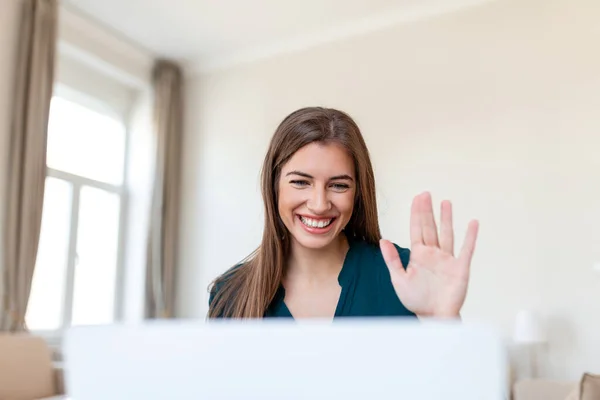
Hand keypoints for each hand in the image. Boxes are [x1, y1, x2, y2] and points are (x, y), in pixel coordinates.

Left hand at [380, 192, 478, 317]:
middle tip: (426, 194)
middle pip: (430, 227)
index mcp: (418, 255)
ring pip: (447, 234)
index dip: (416, 213)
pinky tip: (472, 223)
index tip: (417, 198)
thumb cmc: (417, 300)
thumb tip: (383, 240)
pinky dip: (470, 236)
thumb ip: (392, 259)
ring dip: (446, 218)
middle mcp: (433, 254)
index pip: (417, 229)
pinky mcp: (460, 268)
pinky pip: (466, 249)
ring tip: (446, 202)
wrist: (433, 317)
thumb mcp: (399, 279)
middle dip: (427, 211)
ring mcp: (447, 260)